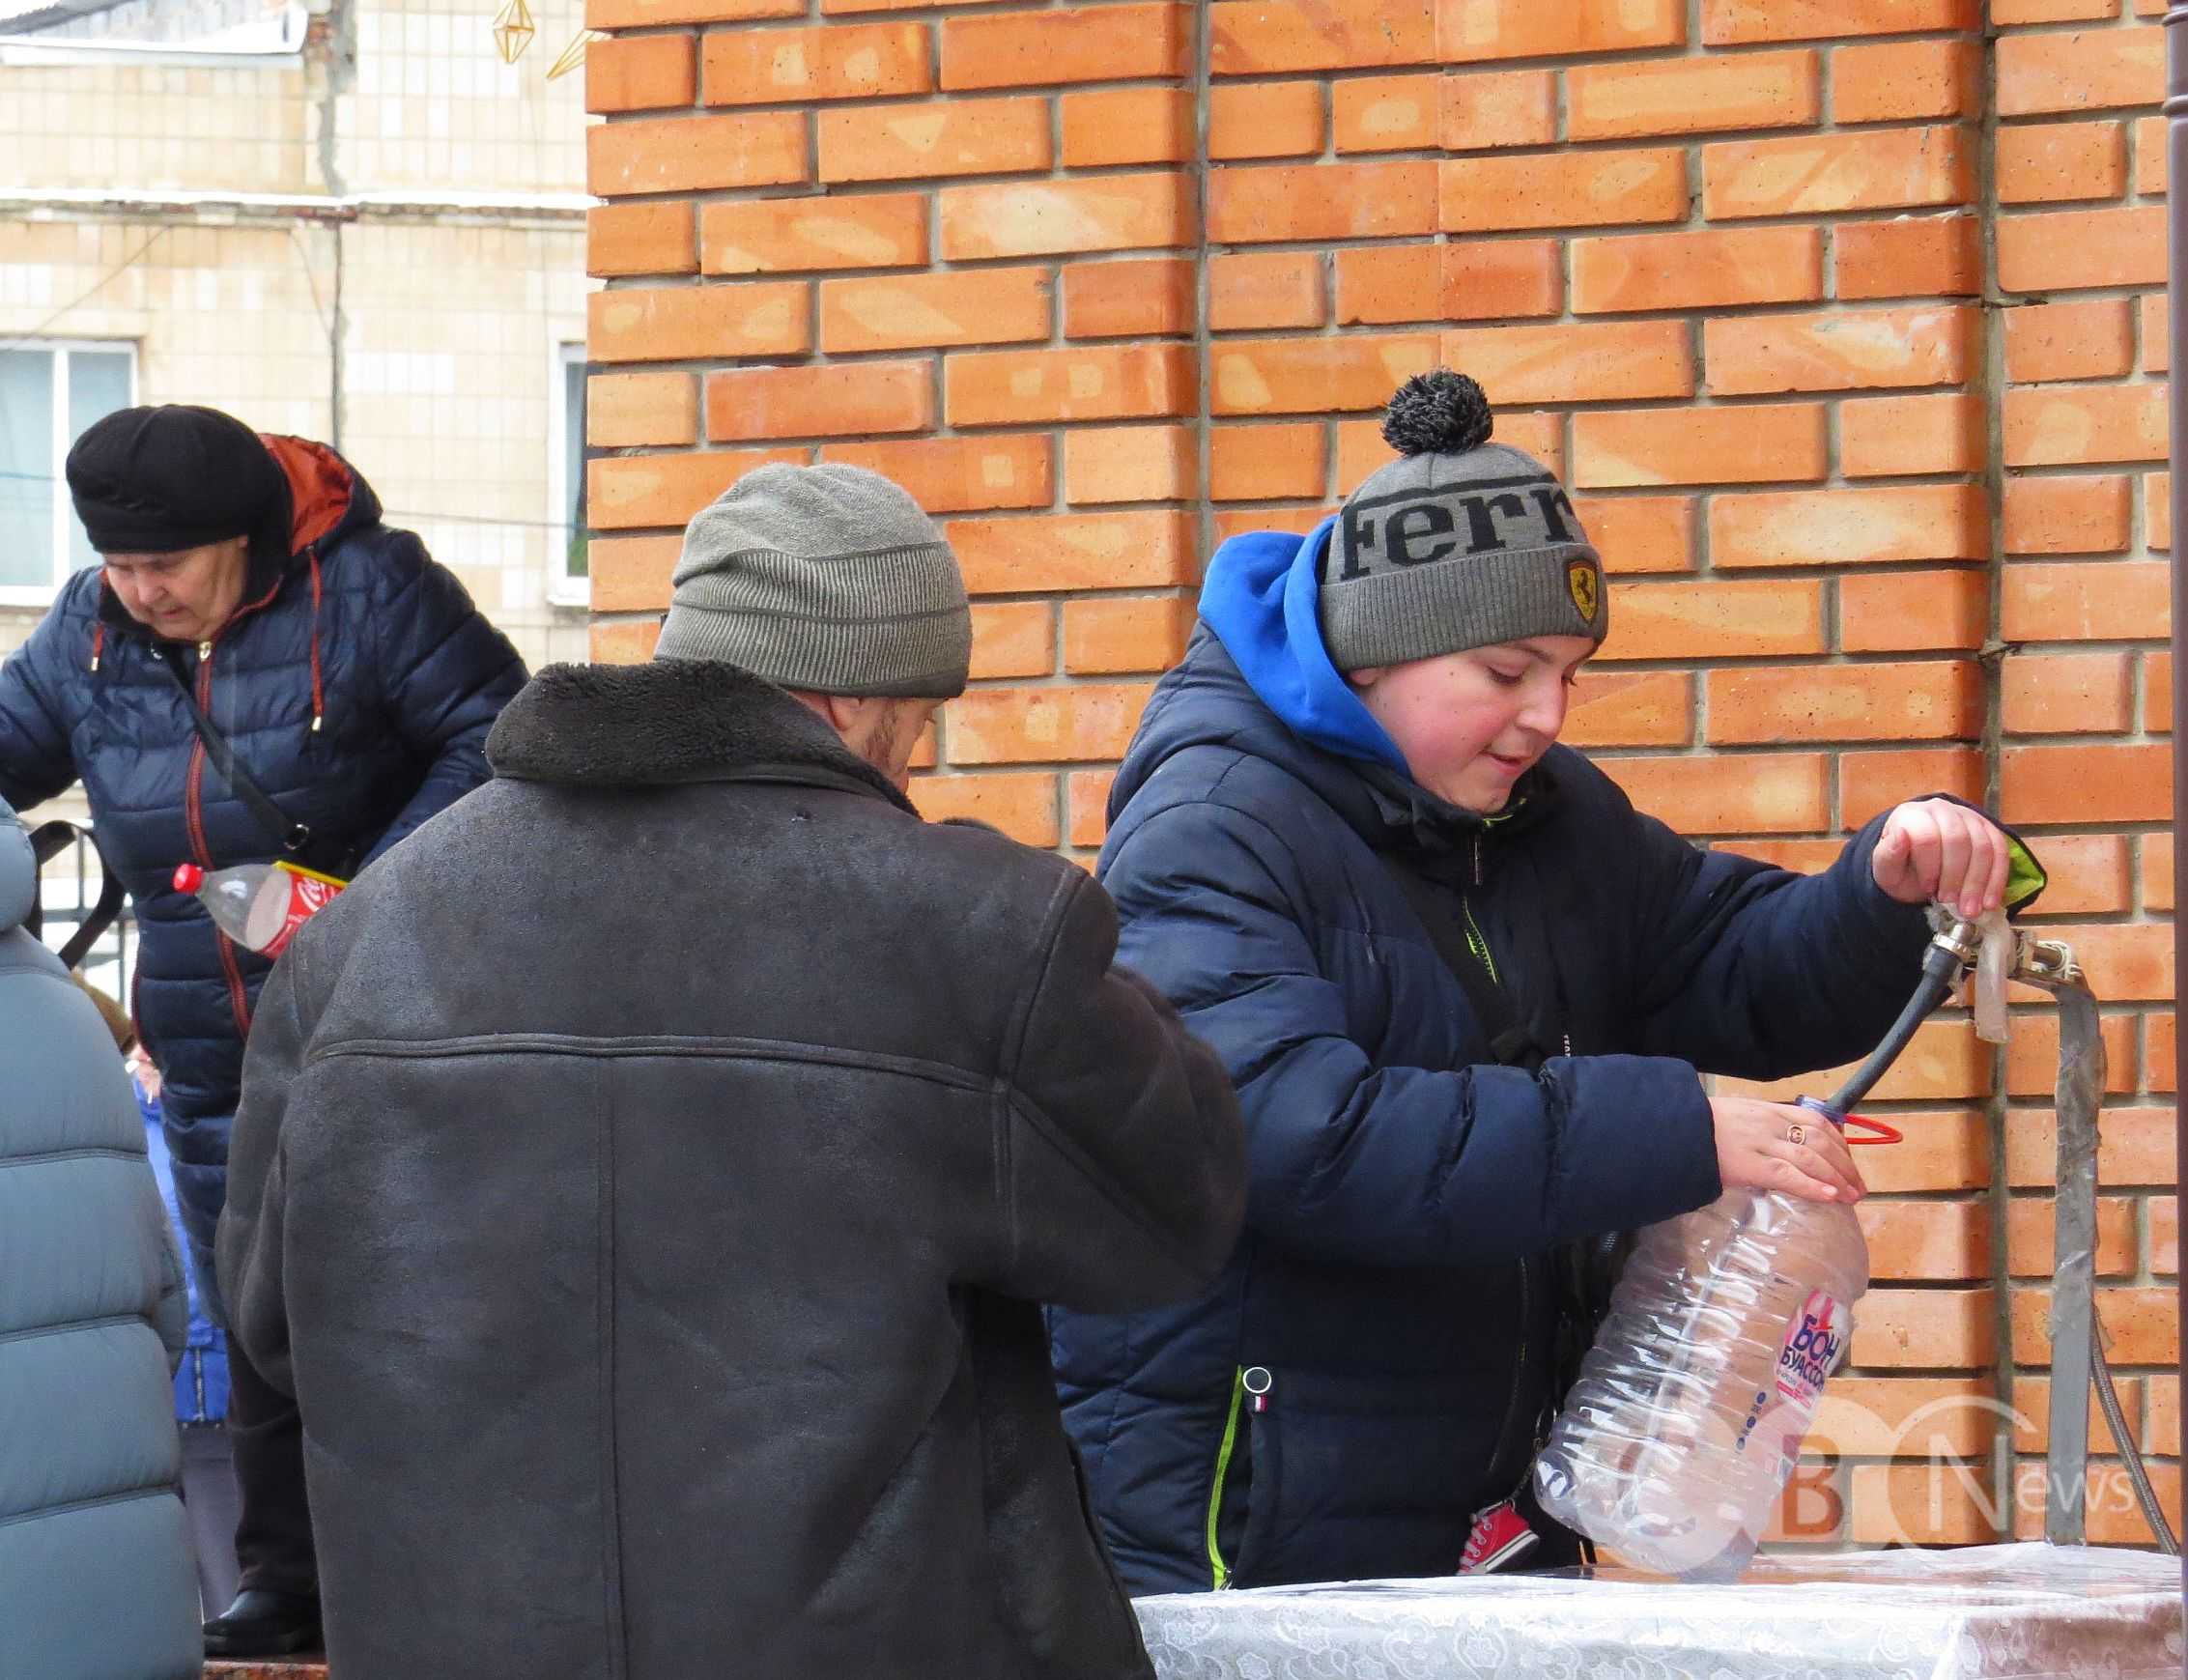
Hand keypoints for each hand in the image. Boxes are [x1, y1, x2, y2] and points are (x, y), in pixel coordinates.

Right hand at [1711, 1097, 1865, 1203]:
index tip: (1849, 1163)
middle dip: (1845, 1166)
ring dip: (1837, 1179)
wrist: (1673, 1128)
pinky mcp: (1751, 1165)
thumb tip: (1785, 1148)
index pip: (1817, 1123)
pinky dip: (1812, 1186)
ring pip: (1811, 1158)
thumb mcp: (1738, 1115)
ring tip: (1851, 1197)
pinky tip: (1829, 1196)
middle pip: (1821, 1142)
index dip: (1840, 1144)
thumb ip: (1762, 1127)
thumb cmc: (1700, 1125)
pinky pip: (1788, 1175)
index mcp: (1769, 1110)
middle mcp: (1771, 1123)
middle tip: (1858, 1188)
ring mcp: (1762, 1144)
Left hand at [1871, 799, 2011, 920]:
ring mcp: (1968, 816)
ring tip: (1970, 909)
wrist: (1918, 869)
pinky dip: (1997, 880)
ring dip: (1978, 882)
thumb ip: (1889, 854)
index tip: (1928, 890)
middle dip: (1956, 877)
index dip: (1930, 866)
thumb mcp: (1886, 868)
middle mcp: (1942, 809)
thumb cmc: (1901, 868)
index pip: (1927, 837)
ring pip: (1983, 846)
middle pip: (1958, 840)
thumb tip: (1900, 835)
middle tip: (1951, 903)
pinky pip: (2000, 851)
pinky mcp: (1988, 829)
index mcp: (1912, 815)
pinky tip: (1990, 902)